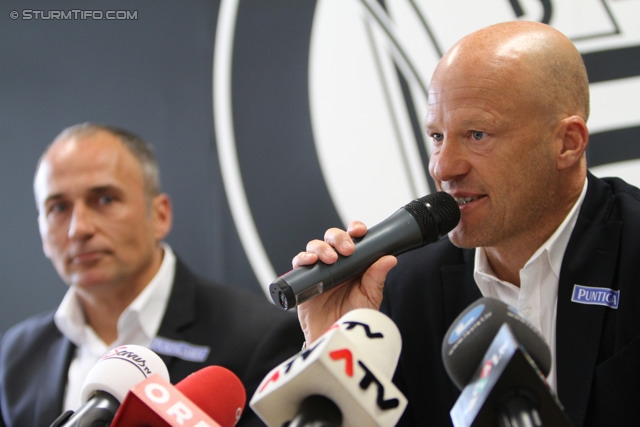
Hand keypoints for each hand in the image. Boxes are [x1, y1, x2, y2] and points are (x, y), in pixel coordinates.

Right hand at [293, 221, 397, 344]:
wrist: (335, 338)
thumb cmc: (353, 318)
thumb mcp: (370, 297)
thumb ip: (377, 277)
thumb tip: (390, 258)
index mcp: (354, 262)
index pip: (353, 238)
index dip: (355, 229)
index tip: (359, 231)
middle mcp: (336, 262)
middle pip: (332, 237)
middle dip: (338, 237)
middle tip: (347, 250)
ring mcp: (319, 270)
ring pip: (315, 246)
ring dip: (321, 247)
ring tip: (330, 259)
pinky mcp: (303, 280)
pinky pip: (299, 263)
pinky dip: (303, 258)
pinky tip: (310, 261)